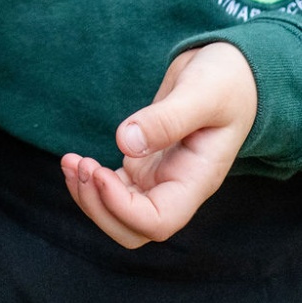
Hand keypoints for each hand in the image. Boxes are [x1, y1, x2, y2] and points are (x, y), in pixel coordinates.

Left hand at [58, 42, 257, 248]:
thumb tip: (125, 142)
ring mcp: (159, 179)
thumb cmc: (226, 82)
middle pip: (133, 230)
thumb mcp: (203, 93)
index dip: (122, 208)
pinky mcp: (145, 164)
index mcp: (197, 180)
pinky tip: (76, 161)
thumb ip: (167, 118)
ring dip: (88, 197)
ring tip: (70, 161)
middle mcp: (177, 188)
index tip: (100, 171)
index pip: (158, 222)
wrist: (231, 72)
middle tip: (79, 165)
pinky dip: (91, 182)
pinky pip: (113, 190)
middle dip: (98, 207)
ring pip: (118, 214)